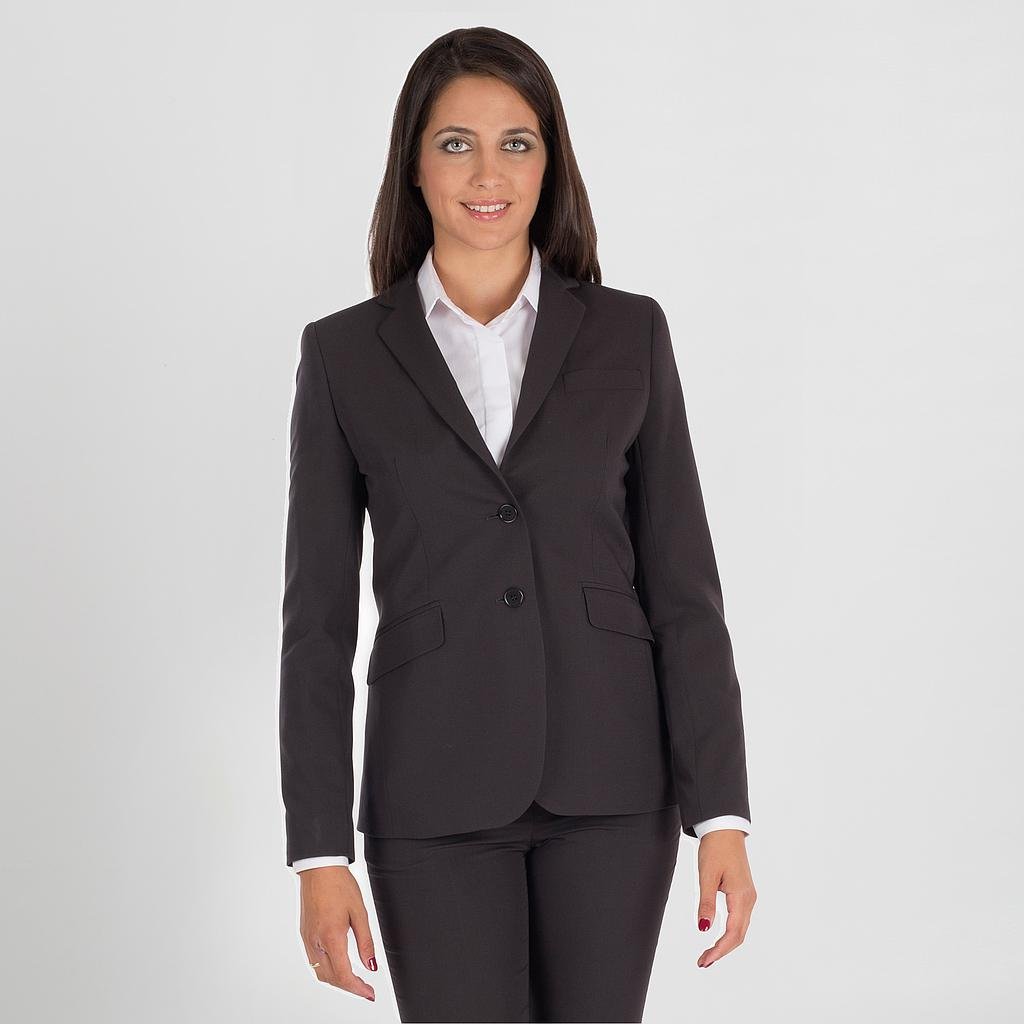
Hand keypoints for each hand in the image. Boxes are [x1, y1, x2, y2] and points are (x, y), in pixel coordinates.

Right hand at [298, 866, 377, 1000]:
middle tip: (365, 988)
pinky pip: (314, 961)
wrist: (319, 868)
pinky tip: (339, 964)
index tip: (369, 993)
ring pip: (320, 972)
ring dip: (337, 980)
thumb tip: (371, 965)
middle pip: (330, 978)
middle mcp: (315, 942)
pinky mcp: (304, 934)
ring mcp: (307, 939)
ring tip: (354, 979)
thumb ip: (366, 941)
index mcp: (331, 936)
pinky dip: (327, 969)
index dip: (358, 989)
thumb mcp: (359, 912)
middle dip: (348, 987)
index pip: (343, 975)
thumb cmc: (339, 885)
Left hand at [694, 830, 755, 967]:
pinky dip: (729, 932)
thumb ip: (706, 903)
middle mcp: (749, 899)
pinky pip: (739, 919)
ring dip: (725, 943)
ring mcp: (748, 896)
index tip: (704, 961)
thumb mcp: (706, 876)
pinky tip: (718, 937)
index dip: (719, 950)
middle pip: (739, 935)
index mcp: (742, 897)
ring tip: (708, 954)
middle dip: (722, 951)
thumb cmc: (715, 848)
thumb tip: (704, 929)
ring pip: (740, 929)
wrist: (725, 829)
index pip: (733, 933)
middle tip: (703, 962)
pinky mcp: (743, 893)